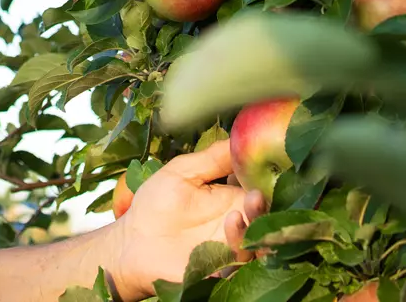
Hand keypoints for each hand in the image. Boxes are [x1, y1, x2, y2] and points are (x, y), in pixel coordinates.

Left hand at [108, 141, 265, 301]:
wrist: (133, 241)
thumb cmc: (156, 203)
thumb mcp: (182, 172)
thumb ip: (211, 159)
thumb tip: (239, 137)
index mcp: (233, 197)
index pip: (262, 187)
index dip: (270, 177)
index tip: (273, 164)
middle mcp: (239, 222)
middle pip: (267, 214)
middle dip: (268, 204)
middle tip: (257, 193)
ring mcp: (232, 246)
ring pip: (260, 239)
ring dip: (256, 223)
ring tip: (244, 207)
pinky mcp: (222, 268)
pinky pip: (241, 261)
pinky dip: (240, 243)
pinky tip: (231, 224)